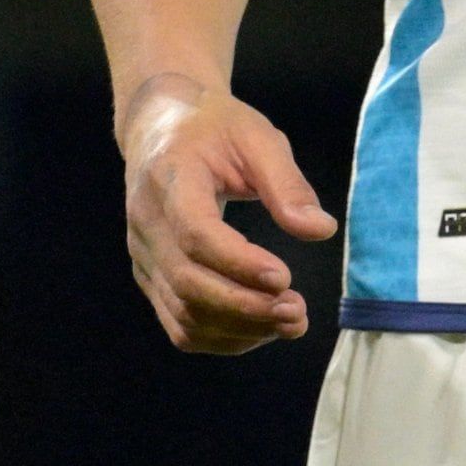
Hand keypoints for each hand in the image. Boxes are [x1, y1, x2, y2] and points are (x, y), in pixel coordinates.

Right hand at [117, 72, 335, 352]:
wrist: (161, 129)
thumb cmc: (215, 129)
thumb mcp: (258, 138)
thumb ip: (287, 185)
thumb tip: (321, 231)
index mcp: (170, 181)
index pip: (195, 235)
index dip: (238, 263)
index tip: (285, 278)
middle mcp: (147, 226)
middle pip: (188, 283)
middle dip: (245, 306)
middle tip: (298, 312)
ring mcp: (144, 257)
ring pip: (181, 312)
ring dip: (237, 328)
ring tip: (291, 324)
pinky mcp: (152, 276)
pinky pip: (178, 321)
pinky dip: (220, 336)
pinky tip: (261, 330)